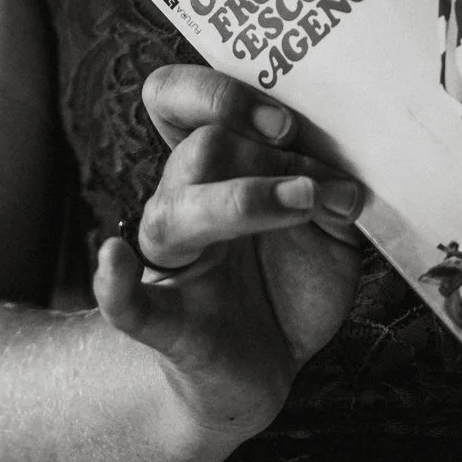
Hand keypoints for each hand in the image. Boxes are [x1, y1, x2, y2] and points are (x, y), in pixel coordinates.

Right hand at [91, 64, 365, 444]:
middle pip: (197, 150)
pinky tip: (114, 258)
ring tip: (303, 203)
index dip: (219, 94)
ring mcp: (172, 263)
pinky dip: (113, 280)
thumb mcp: (326, 228)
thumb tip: (347, 168)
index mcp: (214, 169)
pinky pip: (124, 300)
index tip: (285, 123)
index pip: (175, 99)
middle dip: (267, 157)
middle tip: (319, 184)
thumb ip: (330, 191)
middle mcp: (183, 203)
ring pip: (174, 213)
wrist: (264, 368)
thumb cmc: (288, 284)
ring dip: (240, 201)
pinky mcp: (165, 324)